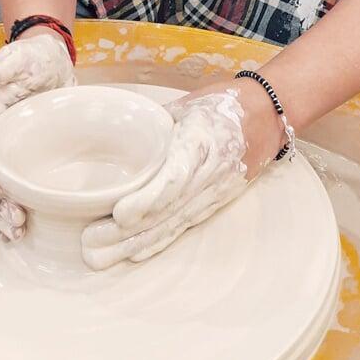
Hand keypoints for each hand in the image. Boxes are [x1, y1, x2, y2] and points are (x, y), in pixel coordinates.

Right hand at [0, 29, 74, 238]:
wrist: (52, 56)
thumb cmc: (30, 55)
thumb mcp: (13, 61)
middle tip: (16, 223)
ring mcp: (6, 146)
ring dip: (3, 211)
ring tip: (17, 232)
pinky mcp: (24, 152)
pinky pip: (15, 182)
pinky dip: (14, 205)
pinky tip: (20, 229)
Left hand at [80, 78, 285, 270]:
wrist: (269, 115)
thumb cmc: (224, 103)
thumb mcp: (187, 104)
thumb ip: (155, 123)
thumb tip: (117, 134)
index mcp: (201, 140)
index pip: (174, 177)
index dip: (148, 199)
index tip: (120, 214)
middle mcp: (209, 173)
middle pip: (166, 210)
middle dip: (127, 232)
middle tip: (90, 243)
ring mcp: (213, 192)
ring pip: (171, 224)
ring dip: (135, 244)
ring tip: (100, 256)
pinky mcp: (215, 203)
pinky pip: (183, 226)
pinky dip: (158, 242)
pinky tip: (133, 253)